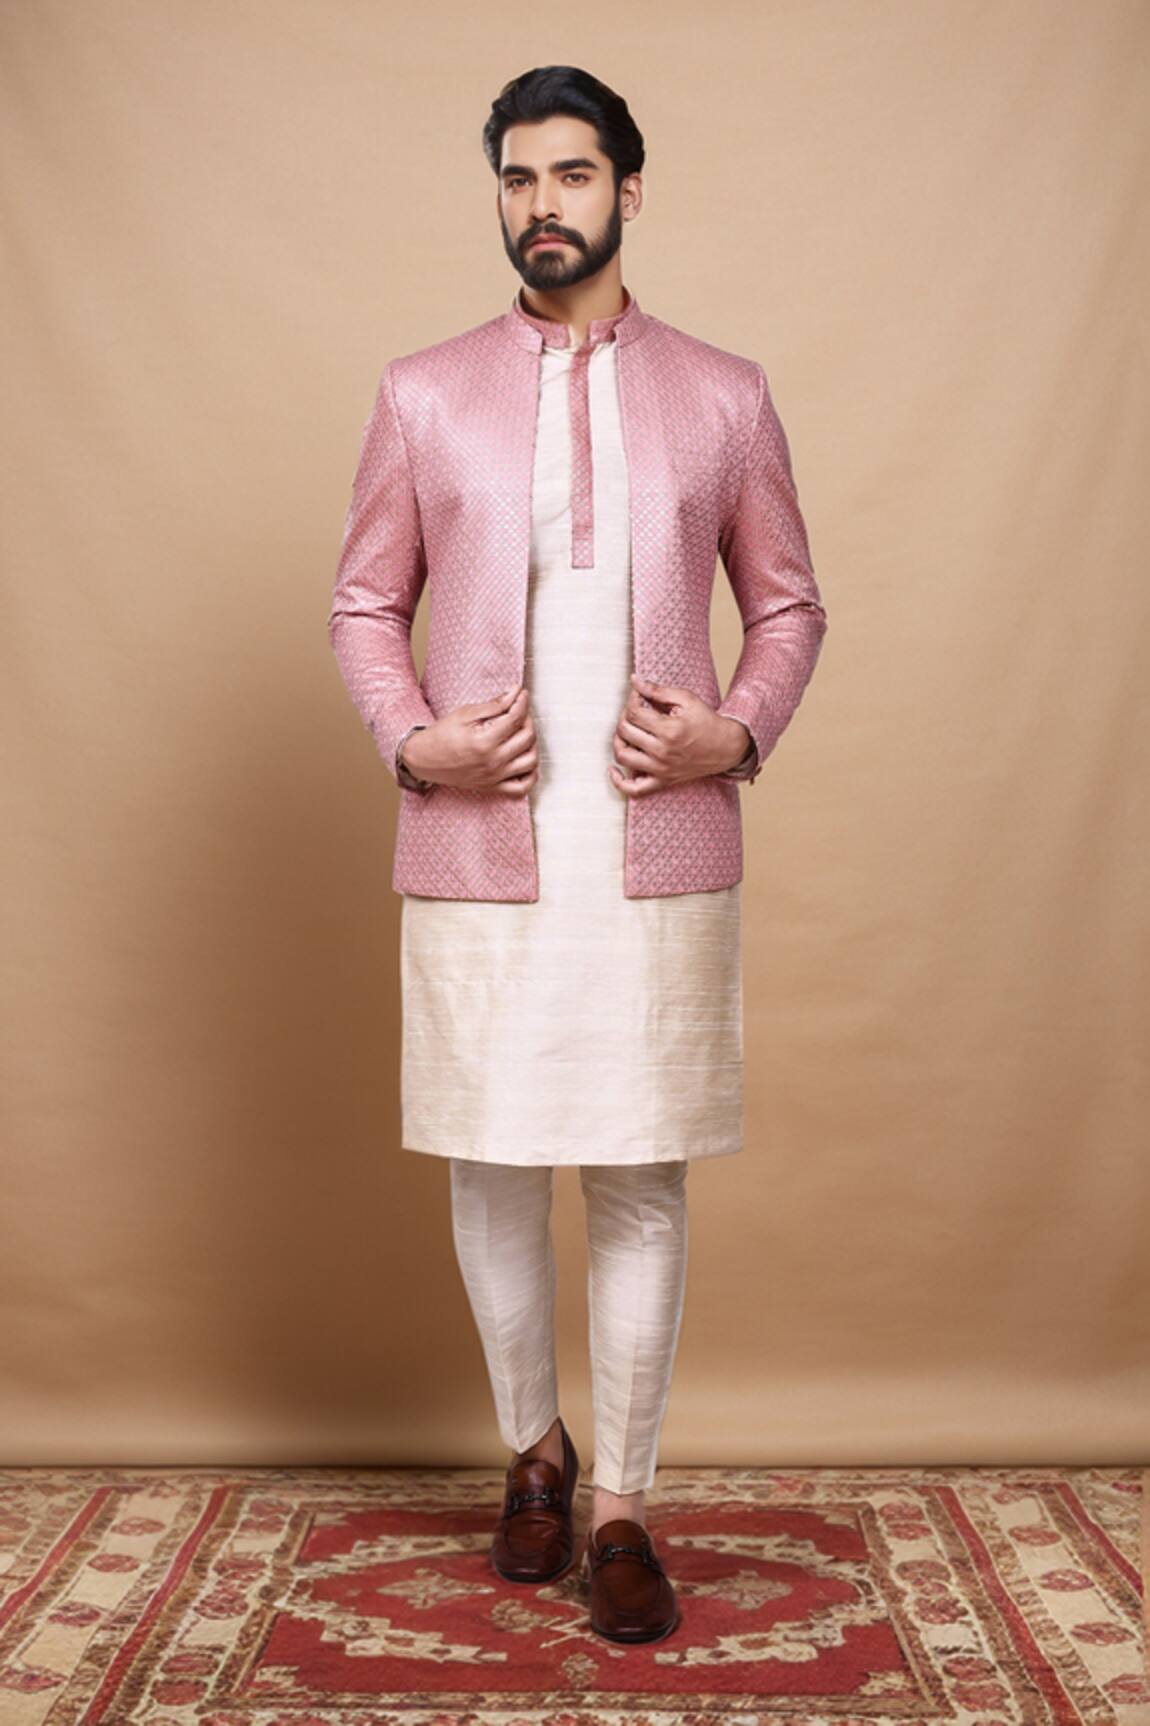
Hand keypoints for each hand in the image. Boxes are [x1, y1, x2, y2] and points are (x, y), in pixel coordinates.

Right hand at [401, 684, 538, 796]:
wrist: (423, 760)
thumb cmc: (441, 735)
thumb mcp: (465, 714)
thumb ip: (494, 705)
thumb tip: (515, 693)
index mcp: (484, 741)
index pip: (516, 718)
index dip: (522, 702)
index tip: (522, 694)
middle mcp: (492, 761)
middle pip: (528, 738)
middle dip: (528, 720)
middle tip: (519, 713)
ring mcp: (494, 777)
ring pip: (531, 761)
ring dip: (532, 745)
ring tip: (521, 734)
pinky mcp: (492, 788)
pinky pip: (522, 788)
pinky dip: (530, 775)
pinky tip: (524, 760)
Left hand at [608, 673, 752, 797]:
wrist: (725, 747)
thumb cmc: (706, 722)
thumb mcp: (686, 699)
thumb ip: (657, 690)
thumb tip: (634, 681)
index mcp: (668, 730)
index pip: (633, 713)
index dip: (631, 700)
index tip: (638, 696)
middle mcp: (662, 752)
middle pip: (624, 732)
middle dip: (624, 717)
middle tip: (634, 712)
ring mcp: (661, 770)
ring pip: (623, 757)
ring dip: (618, 741)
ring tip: (626, 732)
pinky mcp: (662, 781)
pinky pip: (634, 789)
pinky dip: (619, 781)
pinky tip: (614, 769)